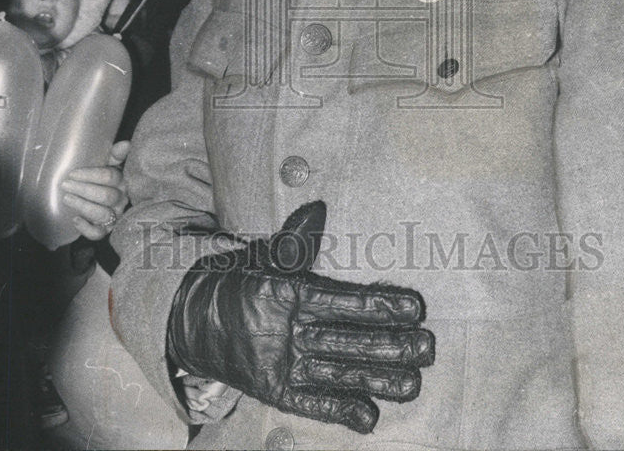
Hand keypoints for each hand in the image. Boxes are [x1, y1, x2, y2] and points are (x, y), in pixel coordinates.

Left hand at [60, 140, 130, 239]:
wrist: (106, 200)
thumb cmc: (106, 179)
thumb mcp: (112, 164)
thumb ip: (116, 155)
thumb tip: (126, 144)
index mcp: (123, 180)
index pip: (110, 177)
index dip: (91, 175)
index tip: (73, 173)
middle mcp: (122, 199)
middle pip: (105, 196)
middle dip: (83, 190)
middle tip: (65, 185)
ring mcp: (115, 215)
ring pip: (102, 214)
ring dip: (83, 206)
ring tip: (67, 198)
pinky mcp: (107, 230)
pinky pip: (98, 234)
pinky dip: (86, 229)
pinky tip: (75, 220)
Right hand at [167, 201, 434, 433]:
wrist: (196, 322)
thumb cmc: (244, 284)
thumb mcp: (266, 259)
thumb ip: (296, 239)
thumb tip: (318, 207)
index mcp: (288, 295)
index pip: (344, 301)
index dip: (381, 304)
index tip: (415, 307)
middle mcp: (287, 332)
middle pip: (347, 340)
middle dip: (391, 345)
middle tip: (427, 346)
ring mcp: (282, 365)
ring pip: (338, 373)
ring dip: (378, 379)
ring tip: (413, 382)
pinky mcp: (275, 391)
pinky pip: (311, 403)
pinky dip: (339, 410)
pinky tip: (369, 416)